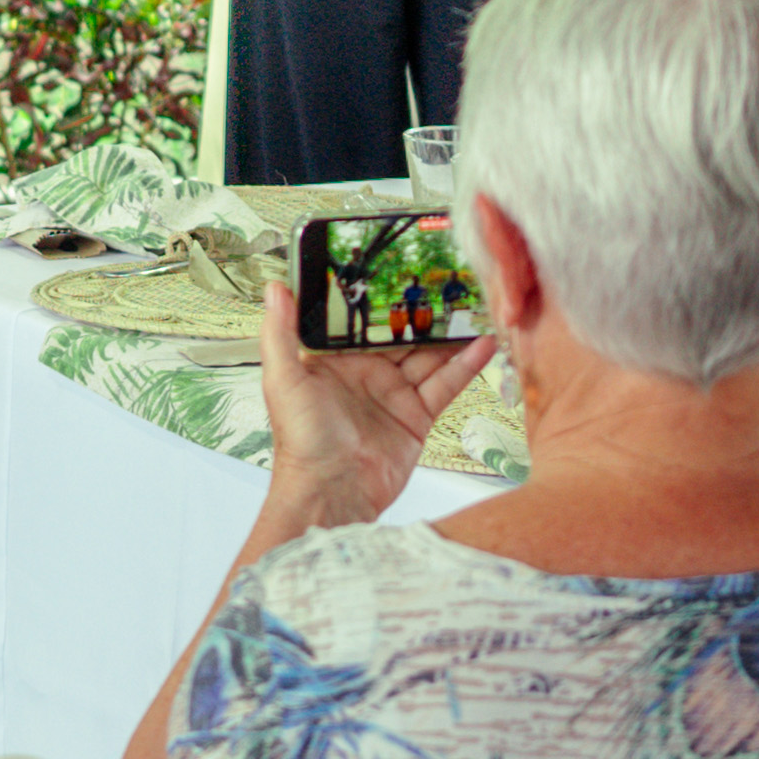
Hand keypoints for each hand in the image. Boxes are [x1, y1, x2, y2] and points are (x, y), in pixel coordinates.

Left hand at [248, 305, 493, 533]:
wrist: (331, 491)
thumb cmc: (301, 440)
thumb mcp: (283, 379)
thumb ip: (280, 332)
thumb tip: (276, 288)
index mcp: (333, 361)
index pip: (360, 321)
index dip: (379, 297)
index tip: (400, 267)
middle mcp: (365, 374)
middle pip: (400, 335)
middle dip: (422, 312)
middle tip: (448, 281)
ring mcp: (393, 394)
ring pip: (427, 356)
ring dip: (449, 334)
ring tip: (474, 304)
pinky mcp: (416, 416)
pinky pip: (444, 385)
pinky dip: (465, 365)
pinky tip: (482, 344)